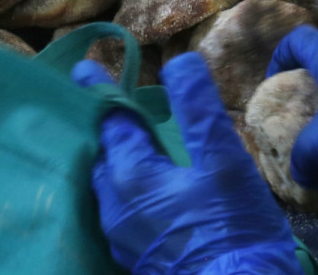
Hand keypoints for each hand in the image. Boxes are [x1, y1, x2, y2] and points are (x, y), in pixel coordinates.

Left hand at [74, 53, 302, 274]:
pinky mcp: (134, 258)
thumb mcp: (225, 162)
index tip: (84, 68)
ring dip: (112, 161)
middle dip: (103, 129)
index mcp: (130, 176)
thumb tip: (180, 62)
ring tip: (124, 144)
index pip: (110, 120)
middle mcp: (114, 207)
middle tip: (106, 106)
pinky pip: (117, 211)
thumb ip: (199, 110)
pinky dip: (123, 188)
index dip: (101, 90)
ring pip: (108, 187)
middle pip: (101, 156)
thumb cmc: (233, 229)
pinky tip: (141, 189)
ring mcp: (122, 237)